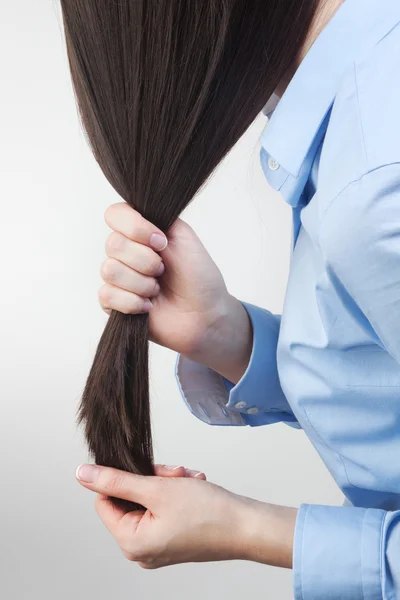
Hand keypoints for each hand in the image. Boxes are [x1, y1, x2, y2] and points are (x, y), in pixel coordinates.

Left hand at [75, 463, 296, 569]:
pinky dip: (177, 492)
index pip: (105, 500)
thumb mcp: (157, 488)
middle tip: (173, 473)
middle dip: (153, 478)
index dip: (123, 477)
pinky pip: (164, 506)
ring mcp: (159, 545)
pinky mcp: (174, 537)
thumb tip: (83, 473)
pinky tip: (194, 486)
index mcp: (131, 543)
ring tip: (188, 479)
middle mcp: (142, 549)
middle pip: (130, 497)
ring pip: (149, 498)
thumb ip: (116, 479)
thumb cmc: (208, 514)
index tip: (146, 467)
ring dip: (167, 482)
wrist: (248, 526)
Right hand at [99, 202, 251, 382]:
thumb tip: (132, 212)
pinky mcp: (114, 303)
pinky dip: (133, 302)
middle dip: (145, 260)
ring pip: (110, 270)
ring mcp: (119, 277)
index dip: (135, 228)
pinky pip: (107, 295)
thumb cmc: (199, 277)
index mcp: (141, 231)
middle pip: (113, 244)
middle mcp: (126, 251)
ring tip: (157, 289)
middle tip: (163, 270)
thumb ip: (156, 218)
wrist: (205, 315)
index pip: (115, 214)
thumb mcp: (183, 236)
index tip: (160, 242)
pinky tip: (148, 306)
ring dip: (141, 283)